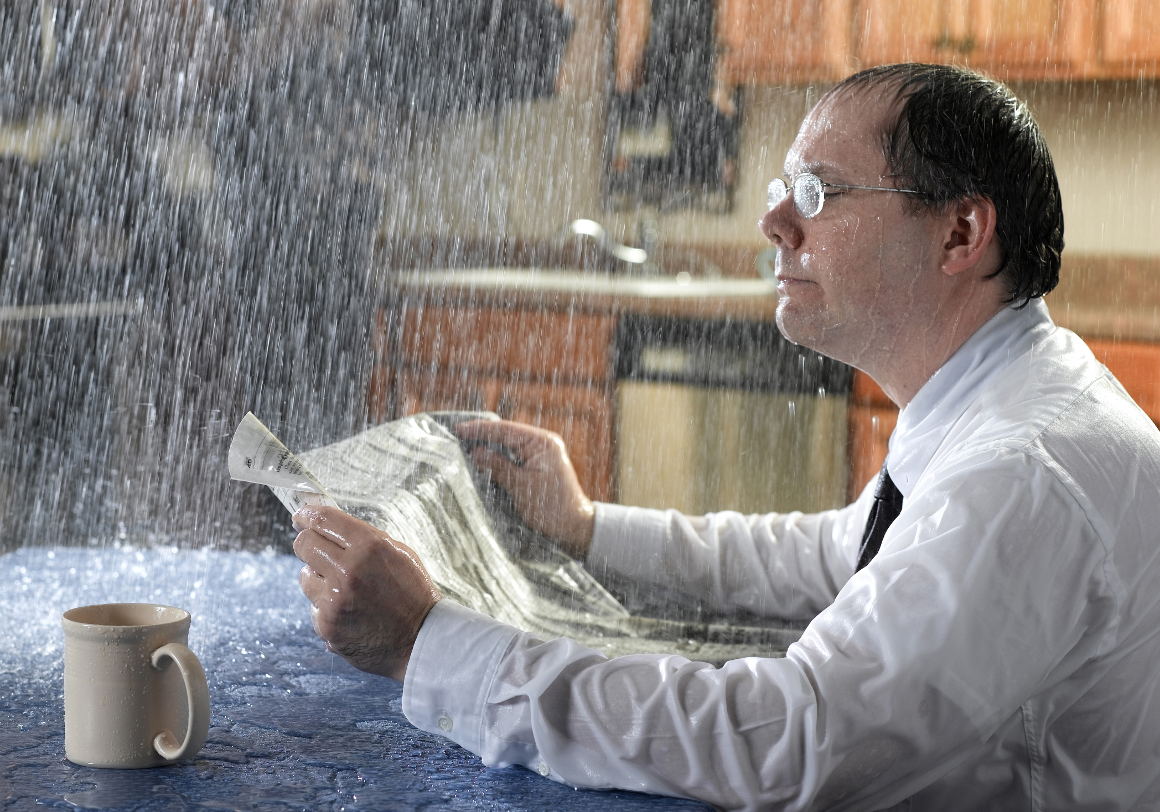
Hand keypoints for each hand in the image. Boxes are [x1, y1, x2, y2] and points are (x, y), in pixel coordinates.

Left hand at [292, 506, 440, 681]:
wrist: (420, 639)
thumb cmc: (412, 592)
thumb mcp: (398, 552)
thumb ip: (363, 537)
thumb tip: (326, 522)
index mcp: (370, 547)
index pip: (323, 520)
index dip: (308, 514)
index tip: (302, 515)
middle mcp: (348, 571)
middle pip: (304, 544)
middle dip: (308, 543)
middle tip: (317, 548)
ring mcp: (334, 600)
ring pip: (305, 576)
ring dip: (319, 578)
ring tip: (345, 588)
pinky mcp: (326, 625)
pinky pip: (314, 605)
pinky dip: (327, 606)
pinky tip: (350, 611)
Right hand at [452, 419, 595, 558]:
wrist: (573, 528)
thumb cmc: (551, 508)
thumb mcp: (521, 487)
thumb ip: (498, 466)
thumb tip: (475, 451)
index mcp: (543, 443)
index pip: (506, 430)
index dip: (480, 429)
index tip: (458, 430)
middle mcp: (543, 443)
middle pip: (506, 434)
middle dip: (482, 436)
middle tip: (456, 438)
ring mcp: (540, 454)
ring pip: (508, 445)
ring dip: (488, 447)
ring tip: (463, 447)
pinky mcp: (537, 466)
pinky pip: (512, 456)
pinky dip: (497, 458)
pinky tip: (481, 460)